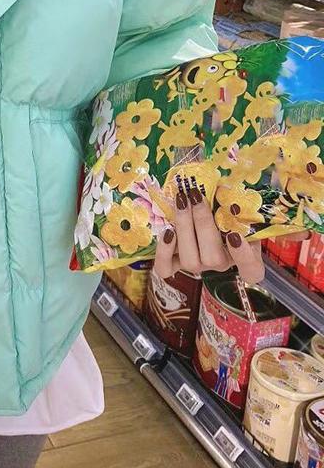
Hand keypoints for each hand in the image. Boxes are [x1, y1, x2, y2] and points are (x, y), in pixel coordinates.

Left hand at [154, 184, 308, 283]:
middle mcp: (221, 265)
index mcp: (246, 259)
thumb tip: (303, 234)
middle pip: (213, 260)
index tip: (235, 233)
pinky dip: (164, 252)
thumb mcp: (254, 213)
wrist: (204, 204)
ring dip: (184, 228)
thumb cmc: (232, 208)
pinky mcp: (173, 261)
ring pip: (190, 261)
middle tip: (197, 196)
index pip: (252, 272)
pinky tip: (167, 231)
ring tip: (182, 201)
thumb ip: (277, 224)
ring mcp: (196, 264)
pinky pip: (166, 269)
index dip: (242, 256)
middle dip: (203, 225)